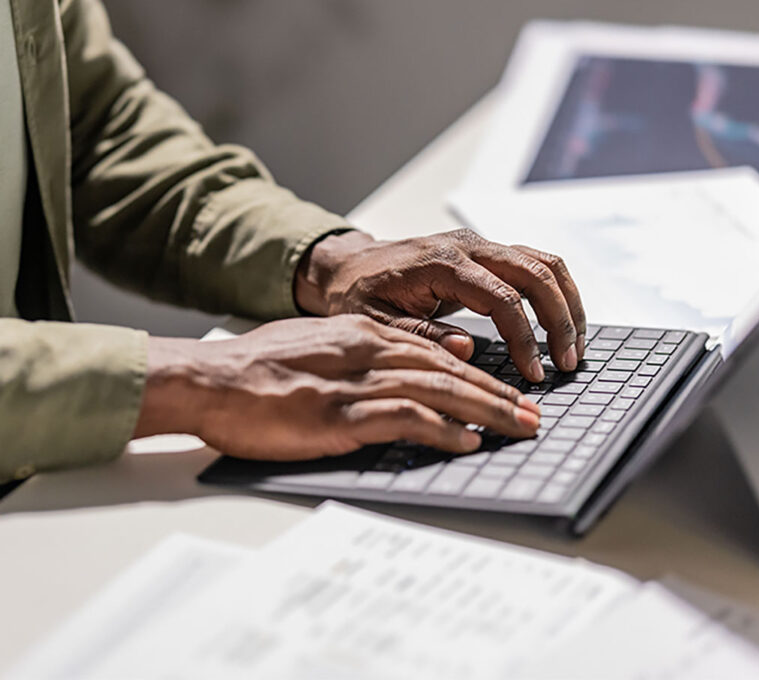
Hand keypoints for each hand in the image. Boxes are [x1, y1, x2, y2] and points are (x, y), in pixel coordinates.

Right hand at [133, 315, 539, 459]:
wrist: (208, 378)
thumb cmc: (257, 368)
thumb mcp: (317, 344)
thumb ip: (366, 349)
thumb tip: (411, 361)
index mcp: (362, 334)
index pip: (435, 352)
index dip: (477, 373)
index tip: (505, 393)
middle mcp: (367, 351)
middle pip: (448, 369)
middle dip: (496, 393)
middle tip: (532, 415)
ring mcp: (353, 383)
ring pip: (437, 389)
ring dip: (484, 411)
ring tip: (518, 429)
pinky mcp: (337, 415)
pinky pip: (403, 417)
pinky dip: (441, 430)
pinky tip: (465, 442)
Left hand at [295, 229, 586, 381]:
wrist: (350, 265)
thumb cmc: (358, 293)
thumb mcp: (375, 322)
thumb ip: (419, 335)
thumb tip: (467, 348)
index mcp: (442, 264)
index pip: (502, 298)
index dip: (524, 338)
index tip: (533, 373)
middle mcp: (469, 247)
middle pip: (536, 274)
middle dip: (560, 320)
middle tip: (567, 363)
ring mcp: (481, 246)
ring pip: (544, 263)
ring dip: (567, 303)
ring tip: (573, 346)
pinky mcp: (487, 254)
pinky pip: (535, 264)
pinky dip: (556, 292)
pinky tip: (560, 323)